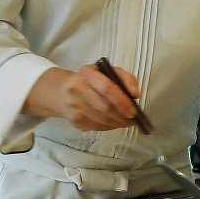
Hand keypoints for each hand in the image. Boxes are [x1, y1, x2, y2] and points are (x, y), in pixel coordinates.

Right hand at [26, 65, 143, 131]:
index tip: (133, 110)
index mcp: (87, 72)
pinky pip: (96, 127)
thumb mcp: (110, 71)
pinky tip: (113, 123)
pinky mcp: (74, 119)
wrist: (64, 91)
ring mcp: (73, 105)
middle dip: (122, 116)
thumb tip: (135, 94)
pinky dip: (108, 127)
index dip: (122, 101)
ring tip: (125, 122)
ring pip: (101, 120)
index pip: (106, 88)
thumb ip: (127, 79)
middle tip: (132, 120)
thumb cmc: (93, 81)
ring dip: (117, 123)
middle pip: (104, 107)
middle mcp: (77, 88)